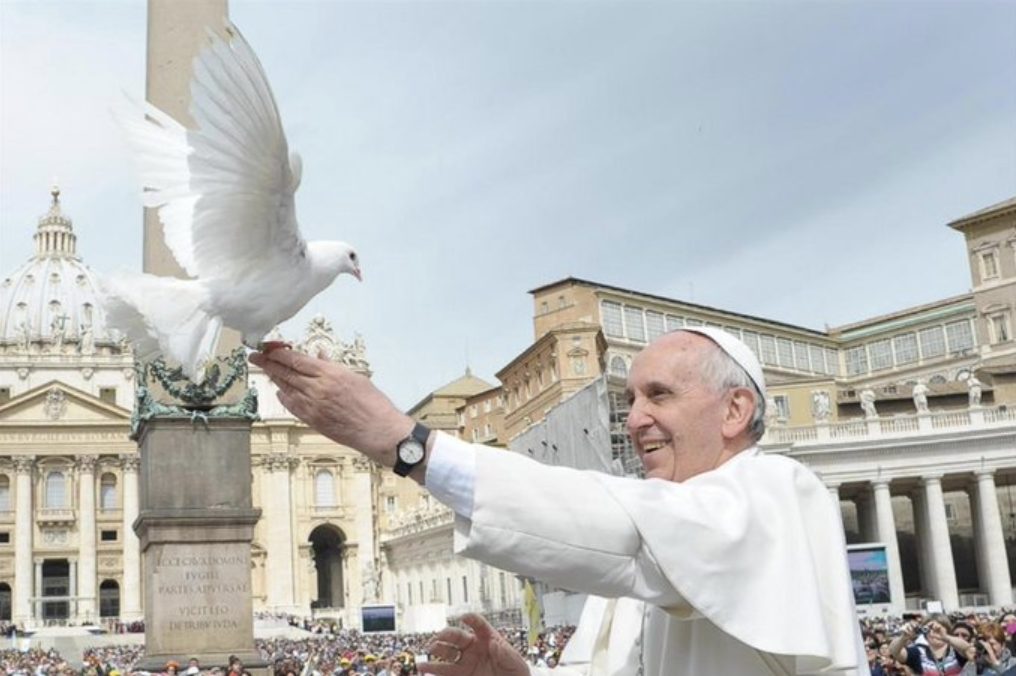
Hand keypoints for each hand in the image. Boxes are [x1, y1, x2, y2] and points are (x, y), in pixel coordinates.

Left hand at [249, 349, 412, 467]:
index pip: (296, 359)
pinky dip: (284, 397)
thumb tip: (319, 356)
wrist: (378, 430)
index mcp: (330, 374)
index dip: (278, 353)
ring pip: (286, 388)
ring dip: (274, 378)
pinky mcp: (312, 420)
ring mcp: (313, 406)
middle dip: (268, 363)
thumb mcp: (355, 377)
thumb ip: (333, 366)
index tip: (268, 348)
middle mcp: (318, 389)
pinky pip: (292, 406)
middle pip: (285, 373)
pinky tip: (280, 392)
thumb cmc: (373, 404)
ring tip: (265, 370)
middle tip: (256, 357)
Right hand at [418, 614, 529, 675]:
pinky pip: (444, 672)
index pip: (478, 624)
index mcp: (488, 639)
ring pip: (447, 654)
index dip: (471, 619)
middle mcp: (473, 648)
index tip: (464, 617)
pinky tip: (423, 668)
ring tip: (428, 652)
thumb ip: (506, 653)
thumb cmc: (516, 674)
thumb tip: (494, 643)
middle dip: (446, 634)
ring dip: (436, 651)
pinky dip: (432, 669)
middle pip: (457, 636)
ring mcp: (465, 662)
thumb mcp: (516, 663)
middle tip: (439, 637)